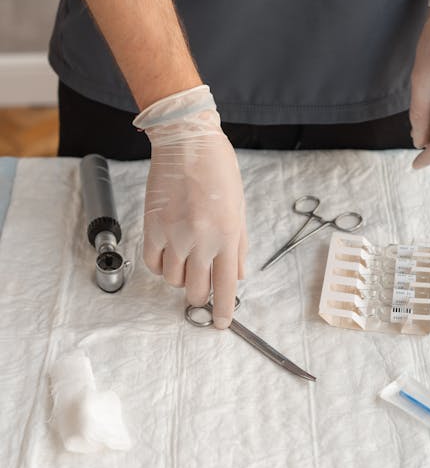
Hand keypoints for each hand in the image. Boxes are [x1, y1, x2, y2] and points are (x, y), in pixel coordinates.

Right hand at [134, 85, 246, 327]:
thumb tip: (236, 276)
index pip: (225, 287)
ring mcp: (174, 235)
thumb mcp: (239, 210)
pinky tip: (168, 253)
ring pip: (172, 280)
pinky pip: (153, 263)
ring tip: (185, 259)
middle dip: (198, 297)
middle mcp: (200, 240)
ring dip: (180, 277)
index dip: (223, 311)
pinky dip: (160, 265)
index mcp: (226, 236)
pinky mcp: (152, 227)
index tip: (220, 323)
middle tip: (200, 288)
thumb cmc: (218, 172)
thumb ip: (237, 246)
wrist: (188, 144)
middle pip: (194, 291)